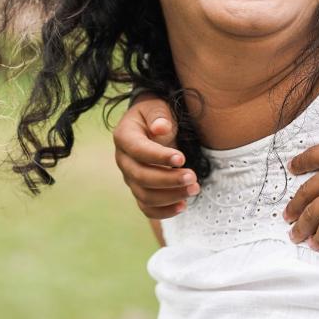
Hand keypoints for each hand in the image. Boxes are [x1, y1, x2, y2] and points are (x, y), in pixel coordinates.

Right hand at [113, 93, 199, 218]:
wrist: (153, 122)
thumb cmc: (156, 113)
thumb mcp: (157, 107)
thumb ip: (158, 115)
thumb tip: (160, 128)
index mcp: (124, 136)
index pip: (138, 150)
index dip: (159, 157)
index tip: (182, 159)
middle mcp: (123, 160)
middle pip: (141, 176)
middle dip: (168, 180)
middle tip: (193, 177)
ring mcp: (130, 177)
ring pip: (145, 195)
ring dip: (170, 196)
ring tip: (194, 189)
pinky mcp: (140, 189)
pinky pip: (147, 206)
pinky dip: (164, 211)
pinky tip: (183, 206)